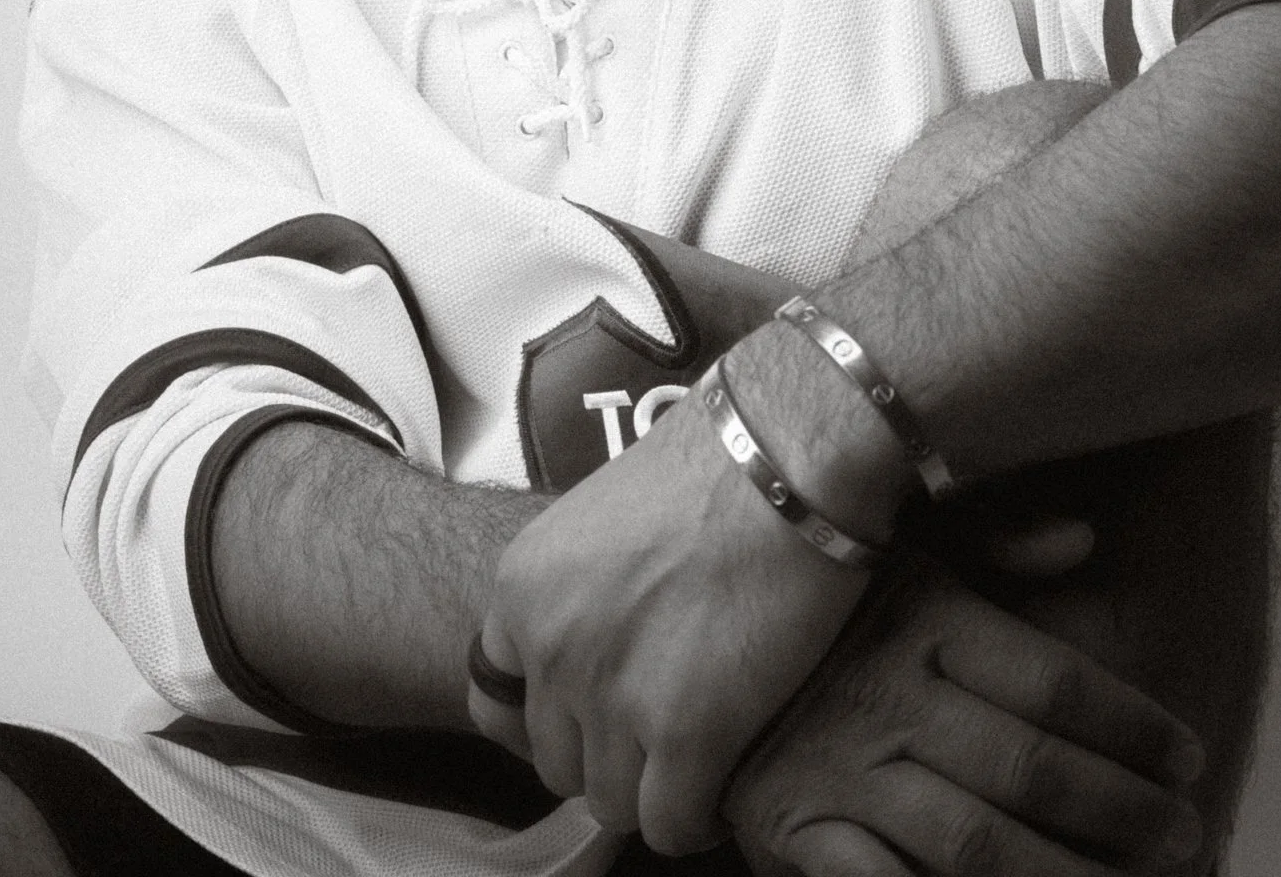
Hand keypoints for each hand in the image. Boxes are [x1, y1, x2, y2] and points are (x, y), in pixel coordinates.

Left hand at [468, 384, 871, 852]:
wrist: (786, 457)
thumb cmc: (717, 462)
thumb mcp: (605, 517)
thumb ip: (582, 586)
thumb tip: (604, 634)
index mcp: (523, 588)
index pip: (494, 702)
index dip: (550, 715)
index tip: (591, 715)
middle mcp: (551, 646)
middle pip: (557, 761)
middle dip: (607, 753)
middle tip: (659, 731)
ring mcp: (612, 695)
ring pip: (611, 802)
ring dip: (655, 787)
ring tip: (698, 757)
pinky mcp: (686, 733)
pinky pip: (671, 823)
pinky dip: (697, 816)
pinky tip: (724, 783)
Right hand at [724, 557, 1205, 876]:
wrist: (670, 626)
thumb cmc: (806, 584)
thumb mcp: (897, 541)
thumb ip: (994, 543)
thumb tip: (1084, 539)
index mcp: (922, 618)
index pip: (1054, 682)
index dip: (1134, 725)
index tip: (1188, 755)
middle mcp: (889, 694)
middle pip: (1033, 769)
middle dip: (1125, 813)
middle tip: (1187, 835)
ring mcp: (842, 768)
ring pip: (977, 846)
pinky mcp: (794, 831)